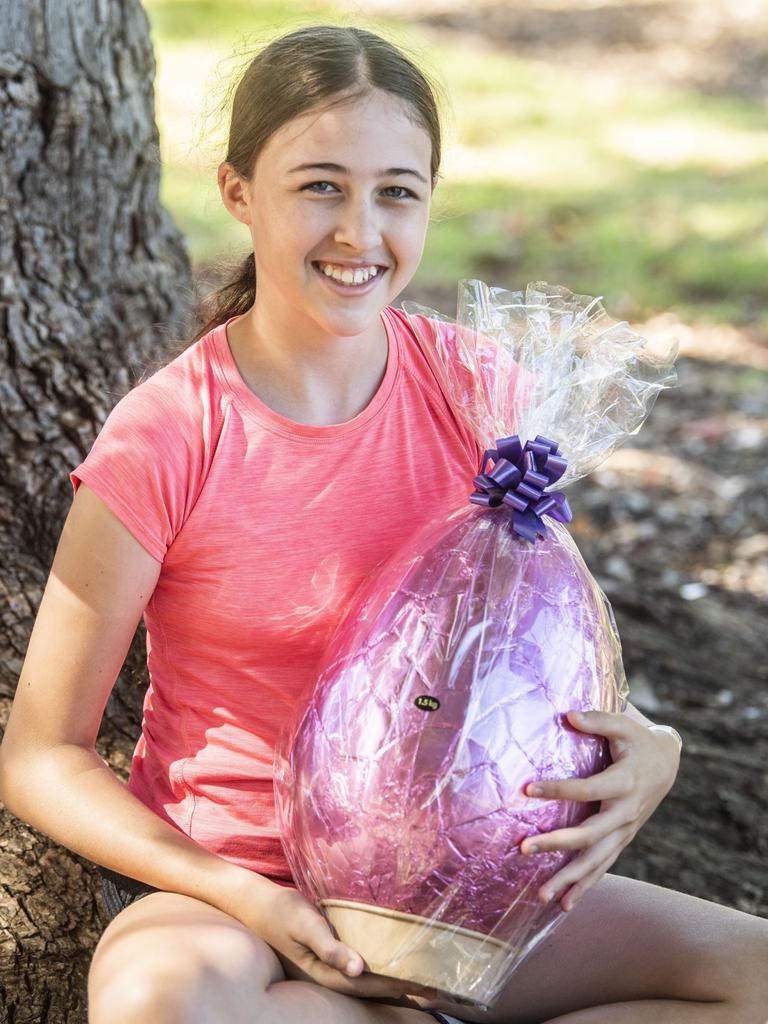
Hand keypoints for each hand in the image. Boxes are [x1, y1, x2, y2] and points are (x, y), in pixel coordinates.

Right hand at [229, 878, 437, 1003]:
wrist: (256, 904)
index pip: (368, 985)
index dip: (396, 986)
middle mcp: (327, 975)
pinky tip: (389, 965)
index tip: (424, 985)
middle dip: (401, 989)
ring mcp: (326, 967)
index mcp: (323, 973)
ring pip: (365, 981)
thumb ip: (331, 948)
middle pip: (370, 988)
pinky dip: (377, 969)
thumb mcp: (306, 926)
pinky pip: (357, 968)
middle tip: (434, 989)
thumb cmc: (282, 912)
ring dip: (391, 981)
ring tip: (420, 982)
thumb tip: (358, 969)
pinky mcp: (327, 955)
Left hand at [520, 709, 680, 913]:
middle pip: (589, 834)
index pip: (587, 790)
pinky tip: (565, 906)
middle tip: (524, 848)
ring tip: (540, 895)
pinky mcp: (622, 840)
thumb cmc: (638, 741)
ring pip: (596, 860)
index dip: (558, 790)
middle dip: (556, 844)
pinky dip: (585, 887)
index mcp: (625, 783)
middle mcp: (626, 813)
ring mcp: (625, 831)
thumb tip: (567, 714)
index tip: (527, 790)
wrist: (667, 765)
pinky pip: (603, 866)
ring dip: (569, 879)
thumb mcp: (624, 725)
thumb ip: (598, 720)